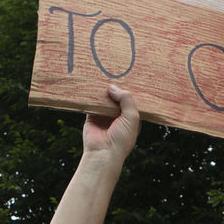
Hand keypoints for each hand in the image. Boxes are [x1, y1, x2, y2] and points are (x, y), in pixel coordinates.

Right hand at [49, 85, 140, 223]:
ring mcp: (104, 116)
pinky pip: (91, 103)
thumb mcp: (131, 116)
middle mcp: (118, 117)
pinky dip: (91, 96)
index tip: (131, 76)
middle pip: (118, 98)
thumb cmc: (122, 138)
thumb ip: (126, 99)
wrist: (103, 153)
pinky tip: (92, 84)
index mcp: (131, 118)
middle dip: (117, 88)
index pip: (132, 101)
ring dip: (104, 90)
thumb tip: (112, 87)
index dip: (131, 90)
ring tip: (103, 74)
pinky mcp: (91, 116)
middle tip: (116, 70)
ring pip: (105, 99)